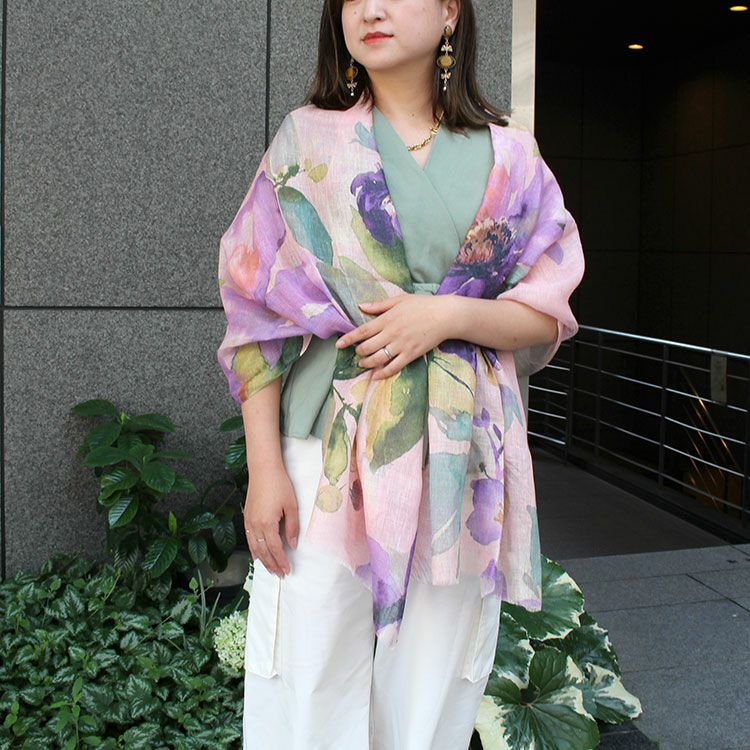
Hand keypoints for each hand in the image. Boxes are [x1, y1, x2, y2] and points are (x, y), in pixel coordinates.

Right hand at [244, 466, 298, 577]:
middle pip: (264, 551)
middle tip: (280, 574)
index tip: (287, 570)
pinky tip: (257, 555)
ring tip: (270, 569)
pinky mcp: (247, 516)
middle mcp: (255, 525)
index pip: (276, 549)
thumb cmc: (279, 485)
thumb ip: (293, 527)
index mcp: (267, 524)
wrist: (263, 470)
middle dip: (272, 564)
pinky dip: (253, 549)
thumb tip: (293, 545)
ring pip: (255, 547)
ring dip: (263, 560)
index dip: (282, 561)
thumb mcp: (292, 506)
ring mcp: (249, 521)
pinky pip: (248, 538)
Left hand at [335, 293, 454, 379]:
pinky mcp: (411, 355)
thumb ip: (379, 305)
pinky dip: (383, 373)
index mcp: (387, 319)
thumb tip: (361, 306)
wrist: (445, 316)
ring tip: (363, 364)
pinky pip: (394, 367)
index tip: (338, 344)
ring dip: (367, 363)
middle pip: (367, 348)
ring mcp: (401, 345)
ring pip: (378, 359)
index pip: (362, 331)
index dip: (348, 339)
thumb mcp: (399, 300)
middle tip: (357, 353)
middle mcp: (391, 334)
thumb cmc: (422, 305)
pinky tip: (376, 375)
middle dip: (358, 352)